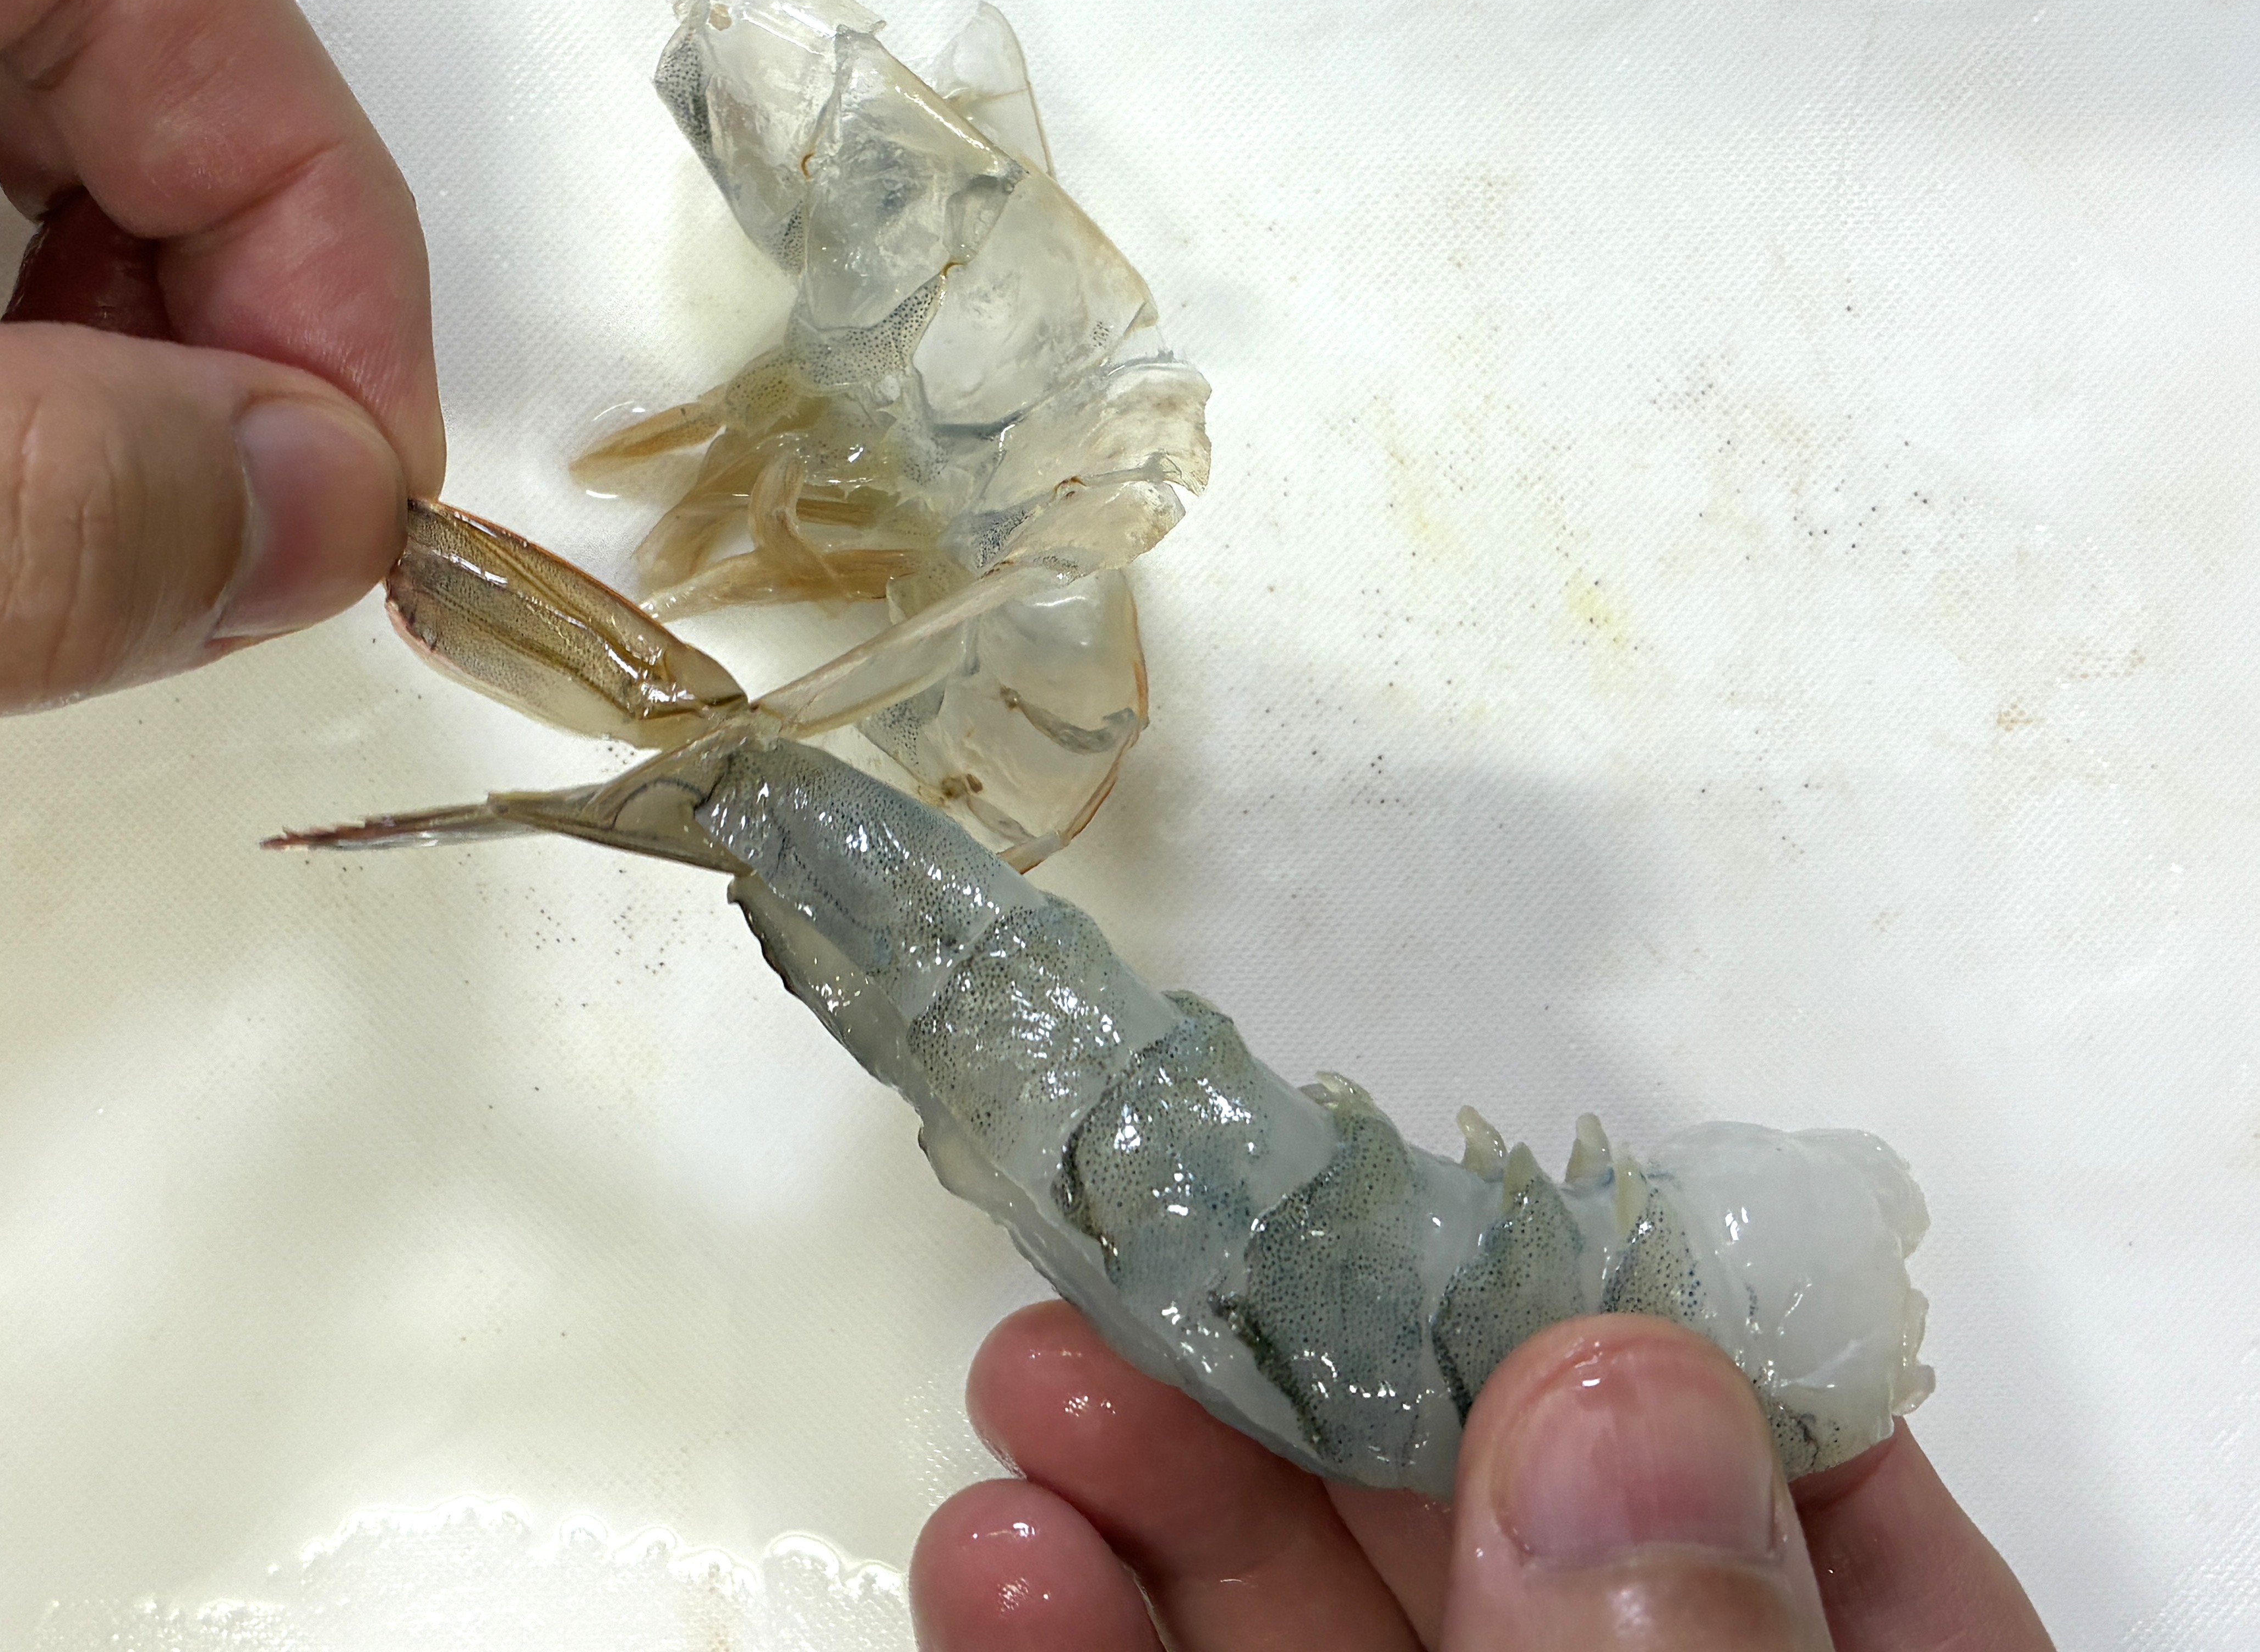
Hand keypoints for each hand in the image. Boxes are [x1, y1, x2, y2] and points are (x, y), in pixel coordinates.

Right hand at [913, 1303, 2052, 1650]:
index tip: (1444, 1203)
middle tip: (1138, 1261)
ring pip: (1310, 1642)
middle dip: (1304, 1394)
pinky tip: (999, 1569)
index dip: (1625, 1335)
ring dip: (1154, 1506)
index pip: (1811, 1515)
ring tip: (1027, 1383)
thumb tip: (1615, 1384)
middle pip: (1496, 1555)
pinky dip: (1086, 1649)